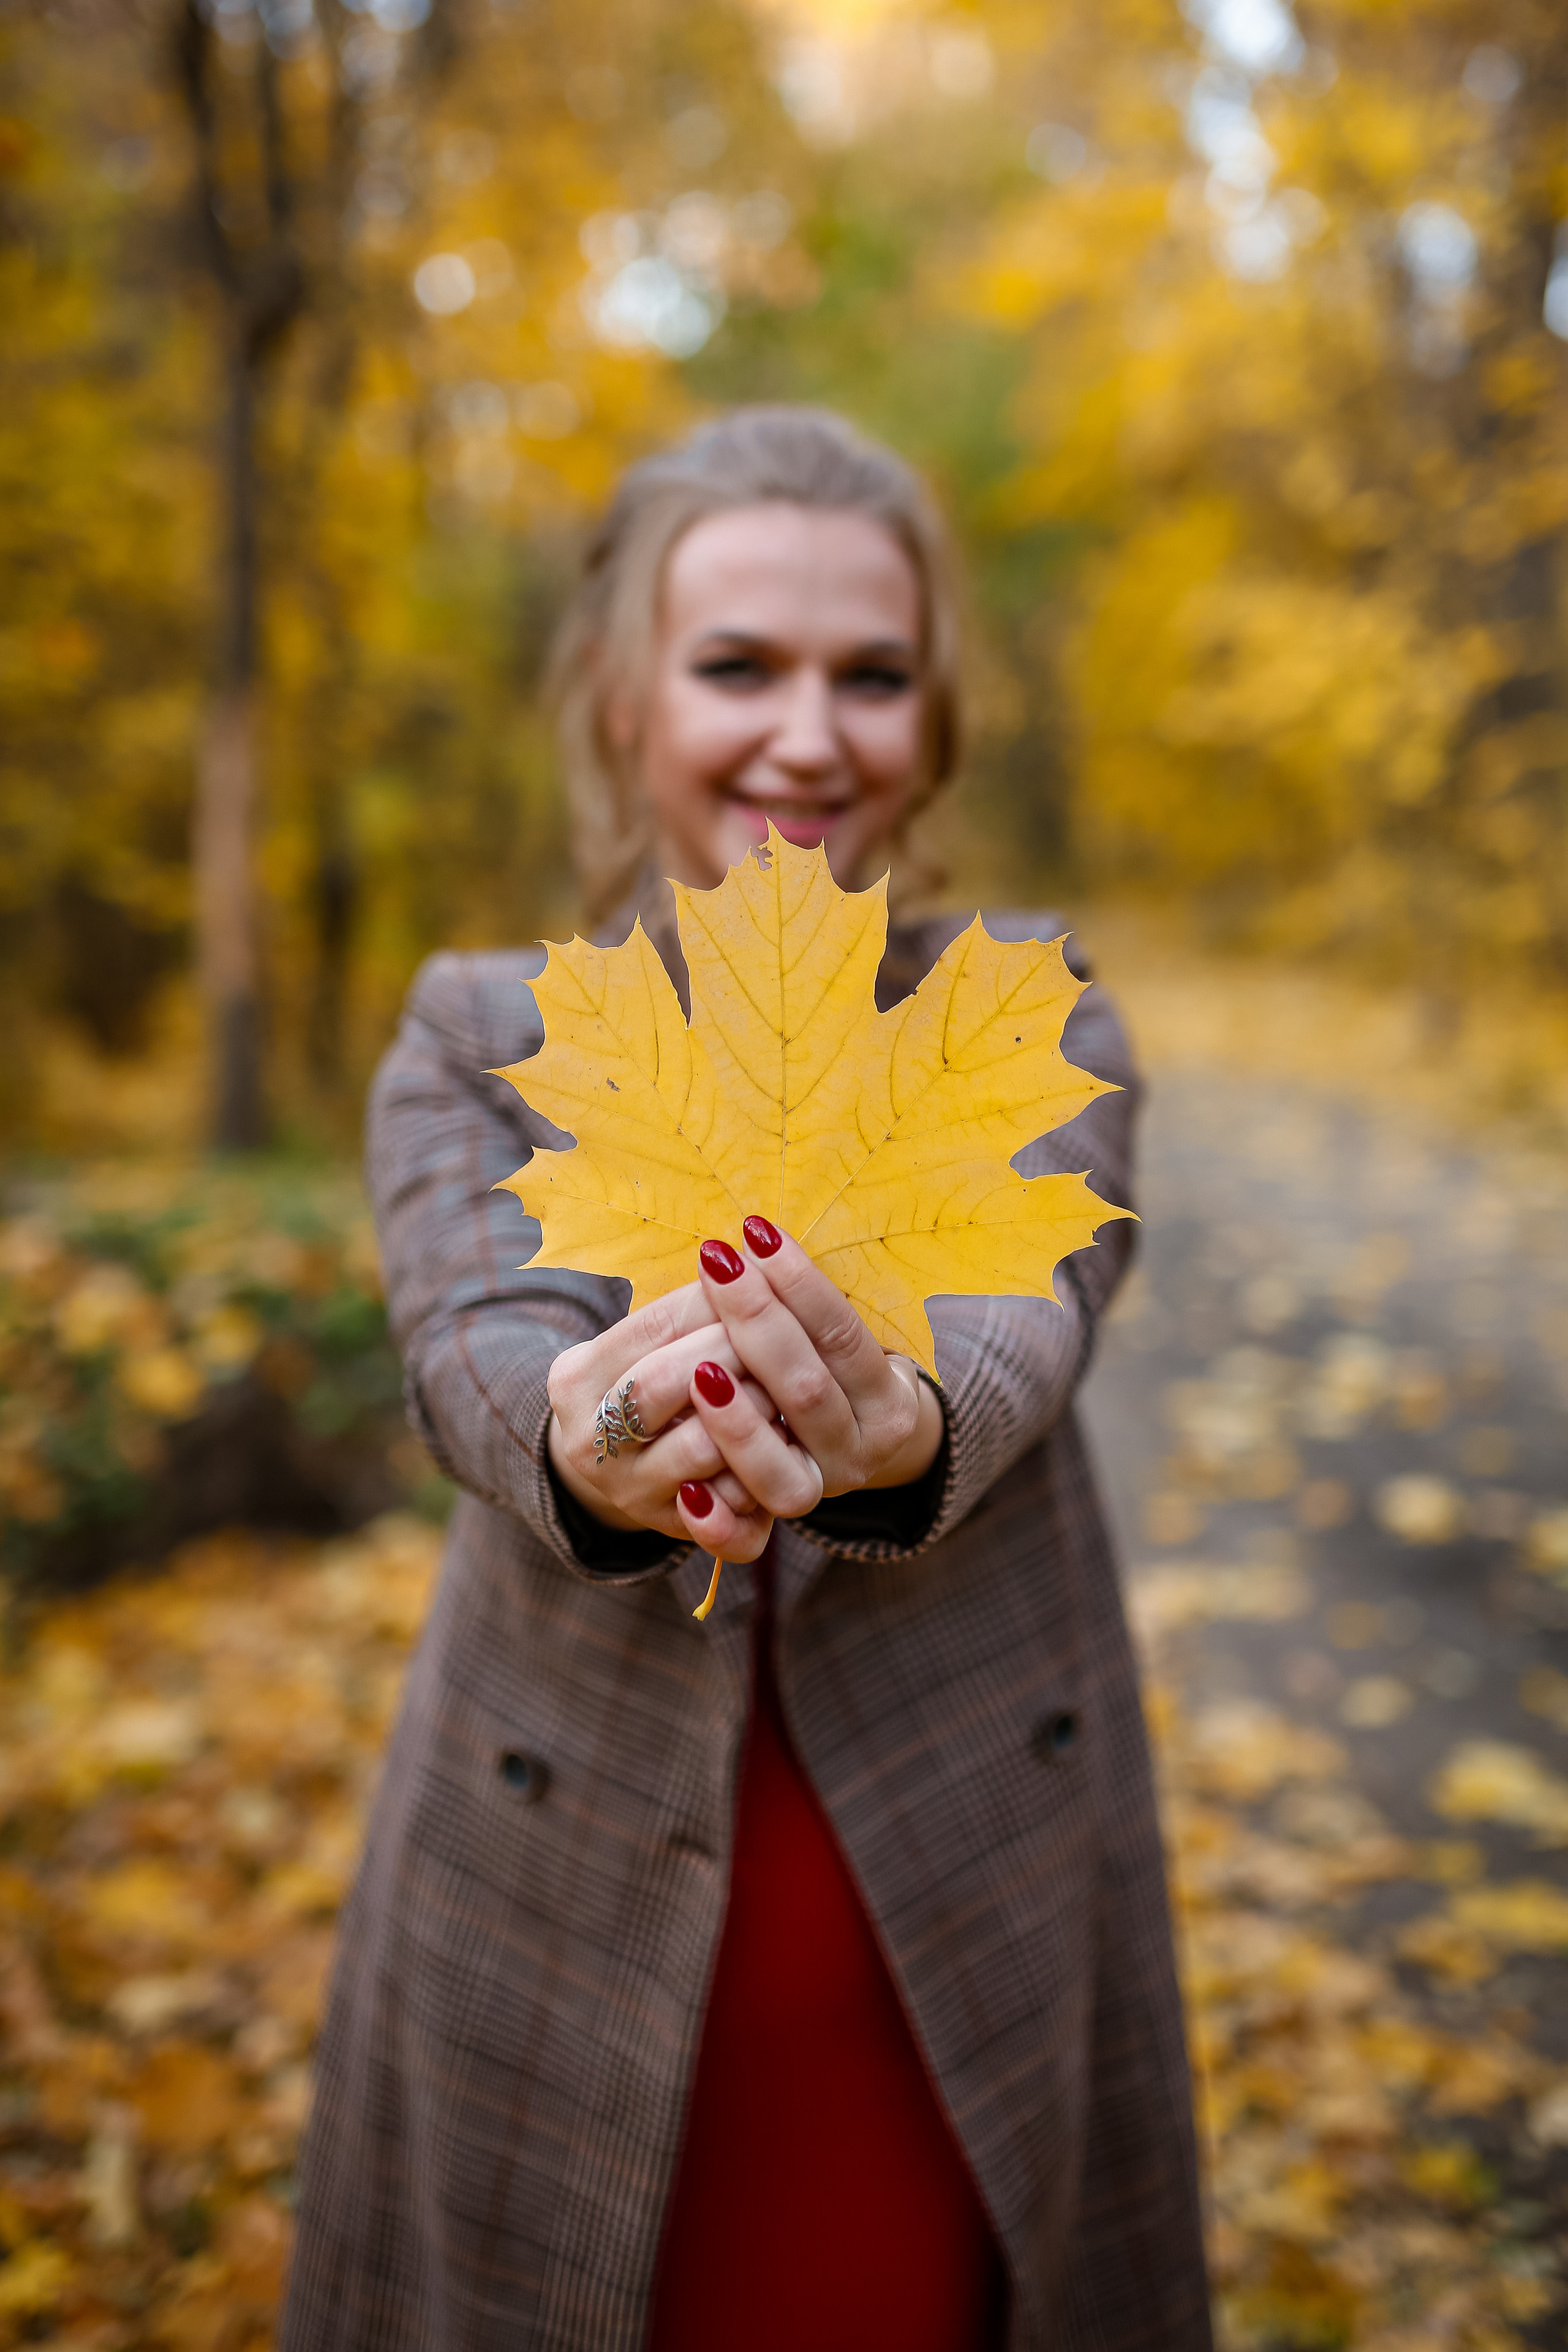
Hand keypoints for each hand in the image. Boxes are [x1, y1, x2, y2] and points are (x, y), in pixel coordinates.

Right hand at [546, 1282, 776, 1561]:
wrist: (614, 1463)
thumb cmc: (644, 1378)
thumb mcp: (641, 1340)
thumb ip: (687, 1310)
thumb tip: (752, 1258)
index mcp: (577, 1379)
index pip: (652, 1325)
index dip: (717, 1298)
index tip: (763, 1272)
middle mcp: (591, 1441)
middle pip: (665, 1381)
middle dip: (735, 1348)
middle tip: (787, 1327)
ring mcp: (630, 1491)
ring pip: (701, 1448)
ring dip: (757, 1411)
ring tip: (789, 1386)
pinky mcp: (671, 1529)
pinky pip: (723, 1519)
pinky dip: (758, 1484)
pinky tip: (785, 1452)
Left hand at [689, 1218, 944, 1512]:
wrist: (851, 1444)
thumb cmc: (832, 1367)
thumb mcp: (841, 1336)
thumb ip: (811, 1304)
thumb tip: (758, 1236)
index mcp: (888, 1400)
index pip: (841, 1334)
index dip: (799, 1283)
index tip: (756, 1232)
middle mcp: (860, 1450)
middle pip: (806, 1389)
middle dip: (757, 1321)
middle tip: (715, 1263)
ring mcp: (818, 1491)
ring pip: (777, 1467)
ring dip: (735, 1419)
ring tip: (697, 1366)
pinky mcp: (774, 1526)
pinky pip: (747, 1536)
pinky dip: (717, 1518)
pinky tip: (687, 1491)